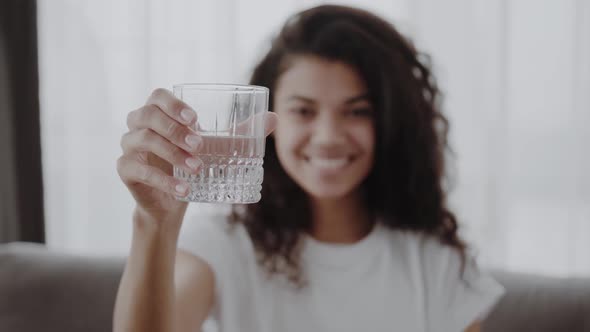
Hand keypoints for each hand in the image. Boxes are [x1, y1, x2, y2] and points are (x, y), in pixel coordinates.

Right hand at [117, 88, 277, 224]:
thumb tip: (274, 118)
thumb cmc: (193, 163)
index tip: (195, 118)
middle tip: (200, 144)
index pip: (158, 96)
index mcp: (159, 112)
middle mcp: (139, 125)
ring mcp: (129, 146)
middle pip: (147, 116)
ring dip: (172, 154)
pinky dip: (163, 181)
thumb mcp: (217, 148)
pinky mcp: (125, 169)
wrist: (174, 199)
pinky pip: (138, 170)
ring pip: (143, 141)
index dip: (173, 103)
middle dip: (174, 129)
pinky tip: (183, 190)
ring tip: (197, 169)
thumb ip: (241, 132)